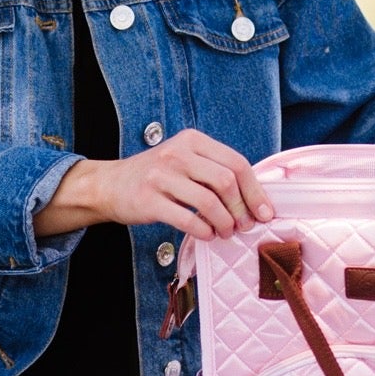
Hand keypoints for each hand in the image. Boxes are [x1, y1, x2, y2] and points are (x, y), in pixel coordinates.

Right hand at [35, 128, 277, 238]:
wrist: (110, 185)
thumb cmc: (156, 176)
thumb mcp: (185, 160)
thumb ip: (215, 171)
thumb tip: (254, 199)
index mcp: (192, 140)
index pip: (236, 163)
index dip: (255, 191)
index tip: (265, 212)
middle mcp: (177, 153)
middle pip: (226, 181)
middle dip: (242, 209)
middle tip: (244, 225)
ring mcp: (161, 176)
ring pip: (209, 202)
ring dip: (224, 223)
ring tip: (225, 232)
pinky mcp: (149, 200)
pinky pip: (187, 219)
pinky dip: (203, 231)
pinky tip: (207, 235)